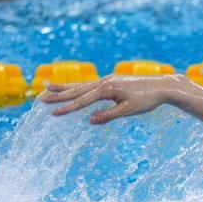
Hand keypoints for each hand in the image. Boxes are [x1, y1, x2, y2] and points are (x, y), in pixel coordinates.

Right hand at [41, 75, 185, 123]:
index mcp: (107, 89)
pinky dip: (78, 87)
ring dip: (65, 88)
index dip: (67, 108)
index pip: (83, 100)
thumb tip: (90, 121)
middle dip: (58, 95)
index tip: (53, 113)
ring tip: (48, 88)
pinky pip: (90, 85)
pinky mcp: (111, 82)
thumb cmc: (147, 100)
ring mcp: (107, 80)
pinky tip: (72, 89)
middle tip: (40, 98)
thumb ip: (109, 115)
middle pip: (77, 90)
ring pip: (82, 85)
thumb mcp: (128, 111)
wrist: (162, 86)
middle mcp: (104, 82)